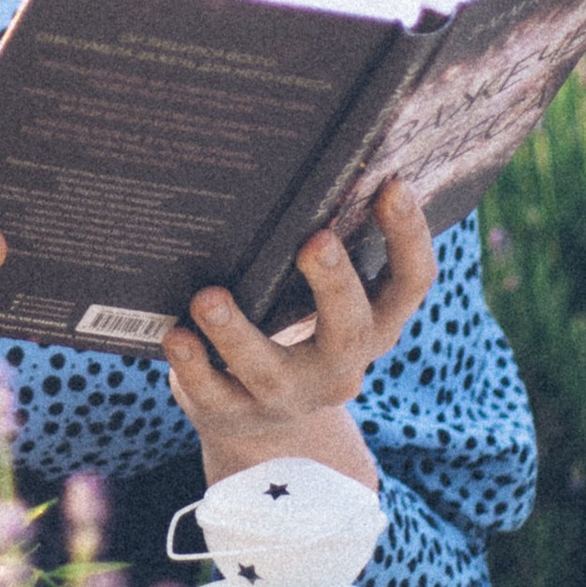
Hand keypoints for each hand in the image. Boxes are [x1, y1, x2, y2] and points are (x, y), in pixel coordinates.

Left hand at [162, 178, 435, 493]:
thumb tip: (305, 160)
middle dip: (333, 284)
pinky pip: (214, 394)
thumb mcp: (318, 297)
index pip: (410, 283)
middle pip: (350, 329)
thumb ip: (322, 250)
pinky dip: (192, 366)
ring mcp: (289, 397)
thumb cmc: (291, 325)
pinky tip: (175, 335)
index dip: (409, 237)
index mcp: (374, 324)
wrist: (262, 427)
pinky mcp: (236, 416)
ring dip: (238, 333)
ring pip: (269, 371)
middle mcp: (341, 365)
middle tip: (315, 240)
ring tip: (208, 297)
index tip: (393, 186)